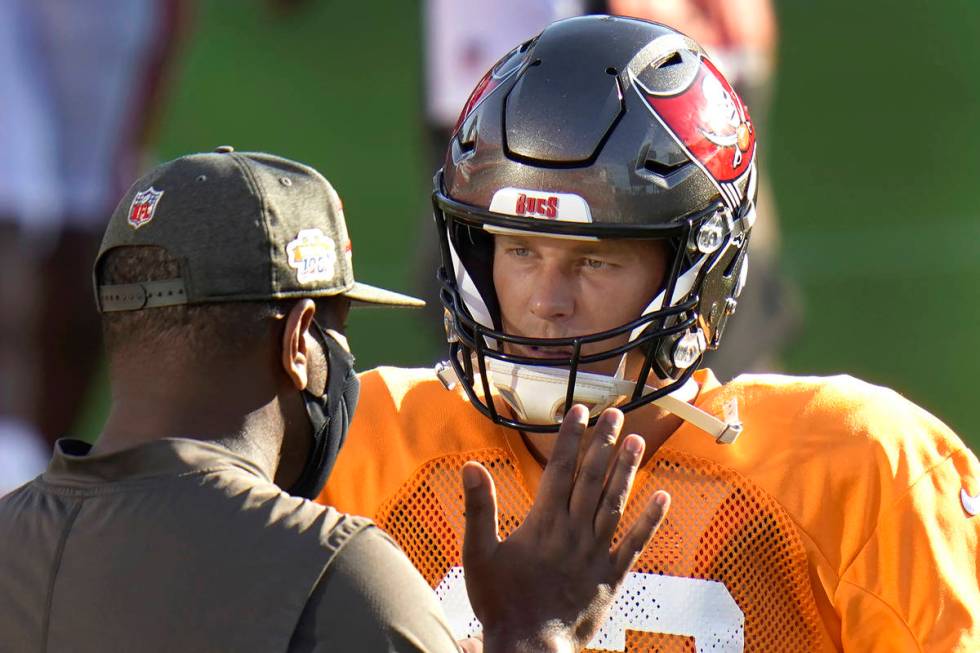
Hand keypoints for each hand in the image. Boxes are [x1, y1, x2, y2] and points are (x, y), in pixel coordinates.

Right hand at [461, 405, 669, 652]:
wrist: (530, 647)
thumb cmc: (501, 603)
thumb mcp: (477, 553)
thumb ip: (478, 508)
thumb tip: (472, 467)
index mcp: (543, 523)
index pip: (560, 469)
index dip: (571, 438)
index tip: (580, 411)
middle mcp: (574, 531)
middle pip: (592, 477)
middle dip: (604, 442)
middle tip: (617, 414)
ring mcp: (596, 552)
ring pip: (615, 502)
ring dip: (627, 470)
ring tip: (637, 441)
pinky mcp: (611, 575)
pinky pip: (634, 542)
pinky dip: (650, 519)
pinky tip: (662, 496)